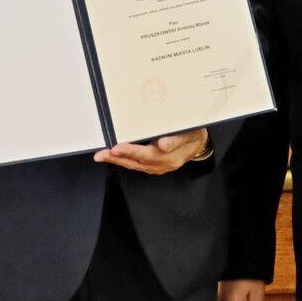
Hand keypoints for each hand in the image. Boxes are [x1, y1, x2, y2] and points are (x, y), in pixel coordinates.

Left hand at [92, 128, 207, 174]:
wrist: (200, 144)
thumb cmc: (193, 134)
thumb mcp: (189, 133)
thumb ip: (176, 140)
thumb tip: (162, 144)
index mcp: (171, 157)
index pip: (148, 155)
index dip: (132, 151)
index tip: (118, 147)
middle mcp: (162, 165)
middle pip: (137, 162)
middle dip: (118, 158)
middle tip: (102, 153)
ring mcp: (157, 167)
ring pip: (134, 165)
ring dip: (117, 160)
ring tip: (101, 156)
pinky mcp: (153, 165)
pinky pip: (136, 165)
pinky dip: (124, 161)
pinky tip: (113, 156)